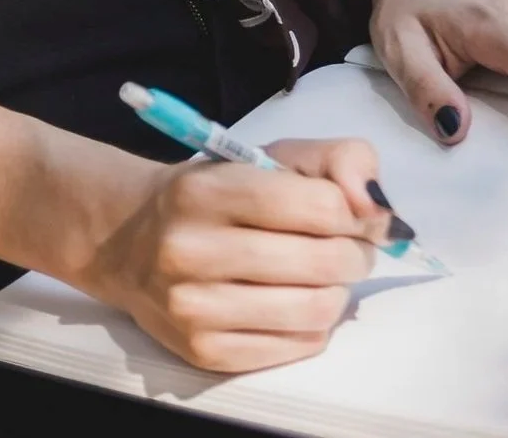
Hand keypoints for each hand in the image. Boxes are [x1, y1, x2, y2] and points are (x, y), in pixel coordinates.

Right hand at [80, 139, 396, 372]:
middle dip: (355, 253)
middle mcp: (192, 249)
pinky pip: (297, 347)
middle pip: (323, 262)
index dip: (354, 211)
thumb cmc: (214, 191)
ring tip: (325, 275)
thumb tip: (378, 206)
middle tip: (348, 246)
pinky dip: (314, 325)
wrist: (129, 239)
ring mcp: (195, 307)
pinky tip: (297, 301)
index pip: (319, 206)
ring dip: (339, 291)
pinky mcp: (204, 352)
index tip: (351, 212)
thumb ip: (337, 159)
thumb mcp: (268, 155)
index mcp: (208, 189)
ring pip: (315, 310)